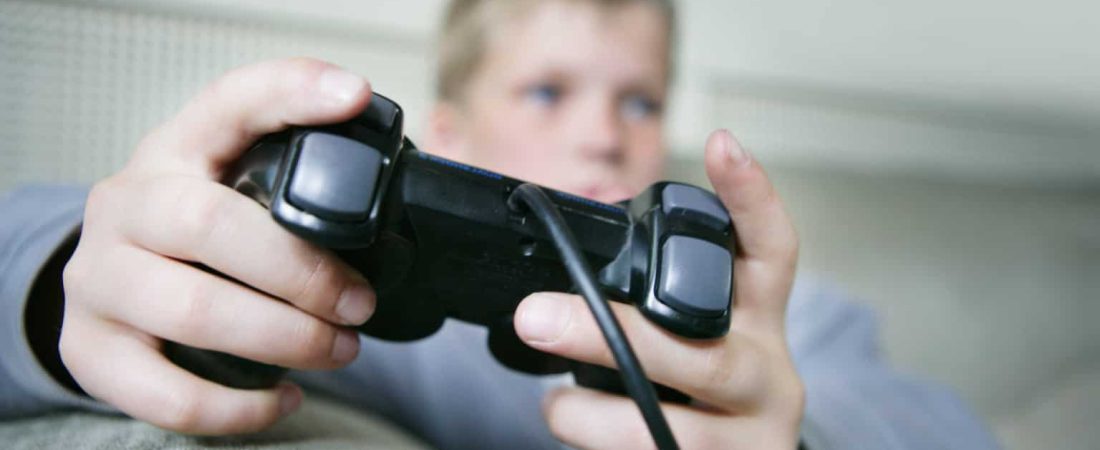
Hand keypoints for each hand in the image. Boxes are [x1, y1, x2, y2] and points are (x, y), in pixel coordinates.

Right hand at [60, 58, 377, 433]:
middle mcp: (126, 204)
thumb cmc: (199, 235)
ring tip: (339, 349)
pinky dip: (239, 406)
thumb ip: (299, 172)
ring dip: (285, 339)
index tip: (353, 97)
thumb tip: (404, 176)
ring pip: (194, 312)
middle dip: (304, 272)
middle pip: (211, 224)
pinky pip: (168, 392)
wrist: (112, 285)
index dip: (292, 91)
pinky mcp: (91, 349)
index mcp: (175, 149)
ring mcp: (98, 278)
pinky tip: (284, 397)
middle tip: (361, 304)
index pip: (231, 102)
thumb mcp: (234, 184)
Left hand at [514, 130, 803, 448]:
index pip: (772, 252)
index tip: (722, 143)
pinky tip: (575, 431)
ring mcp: (753, 438)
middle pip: (704, 357)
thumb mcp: (698, 341)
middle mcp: (769, 378)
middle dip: (611, 338)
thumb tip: (548, 293)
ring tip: (555, 407)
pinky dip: (599, 449)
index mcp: (762, 325)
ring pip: (672, 430)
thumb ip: (655, 307)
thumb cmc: (704, 395)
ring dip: (592, 417)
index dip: (751, 199)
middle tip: (536, 318)